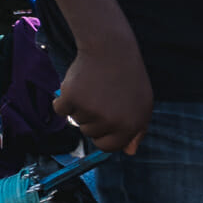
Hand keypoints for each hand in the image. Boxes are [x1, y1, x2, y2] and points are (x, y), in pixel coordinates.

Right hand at [57, 38, 153, 154]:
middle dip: (91, 118)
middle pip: (89, 133)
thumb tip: (129, 152)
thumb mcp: (142, 105)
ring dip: (79, 106)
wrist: (110, 50)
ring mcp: (89, 111)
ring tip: (92, 87)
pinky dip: (63, 100)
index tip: (102, 122)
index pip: (107, 147)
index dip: (103, 135)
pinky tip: (75, 86)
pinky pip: (60, 109)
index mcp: (129, 127)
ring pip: (75, 119)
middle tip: (99, 96)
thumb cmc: (128, 77)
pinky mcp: (71, 98)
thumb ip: (137, 130)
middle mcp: (110, 122)